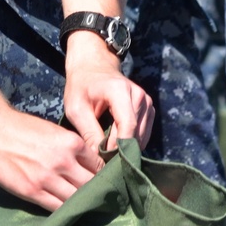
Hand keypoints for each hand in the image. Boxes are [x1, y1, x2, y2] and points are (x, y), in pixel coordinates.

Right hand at [0, 106, 100, 211]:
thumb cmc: (23, 128)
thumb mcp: (54, 131)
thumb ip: (71, 147)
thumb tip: (88, 163)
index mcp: (72, 143)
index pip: (99, 165)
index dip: (104, 175)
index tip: (106, 182)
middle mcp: (64, 161)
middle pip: (92, 185)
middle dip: (98, 192)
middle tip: (100, 200)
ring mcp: (48, 178)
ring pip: (77, 199)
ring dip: (82, 204)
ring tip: (86, 209)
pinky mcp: (33, 191)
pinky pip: (57, 208)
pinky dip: (65, 212)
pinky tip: (68, 212)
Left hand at [63, 31, 154, 153]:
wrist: (93, 65)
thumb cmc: (81, 85)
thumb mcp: (76, 108)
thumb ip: (89, 133)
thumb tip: (100, 160)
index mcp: (120, 91)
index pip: (128, 127)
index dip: (117, 148)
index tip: (102, 160)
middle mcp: (139, 95)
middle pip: (135, 134)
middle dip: (120, 150)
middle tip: (102, 159)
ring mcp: (147, 101)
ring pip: (141, 137)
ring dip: (125, 147)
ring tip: (106, 150)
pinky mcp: (149, 108)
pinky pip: (143, 134)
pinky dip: (131, 142)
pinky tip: (115, 142)